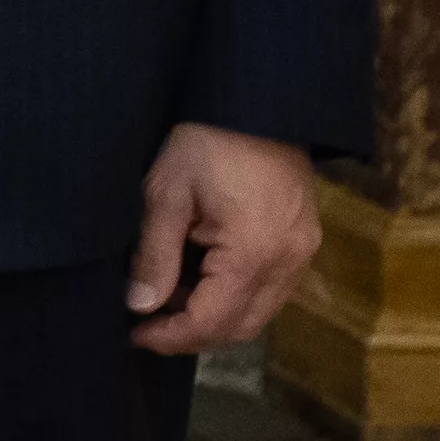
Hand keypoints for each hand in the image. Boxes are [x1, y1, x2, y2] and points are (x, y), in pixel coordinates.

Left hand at [128, 122, 319, 355]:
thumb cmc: (205, 141)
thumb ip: (155, 254)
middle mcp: (288, 263)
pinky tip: (198, 279)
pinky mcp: (304, 243)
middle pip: (241, 327)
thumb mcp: (166, 193)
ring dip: (214, 317)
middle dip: (192, 335)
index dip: (171, 336)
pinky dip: (234, 296)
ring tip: (166, 299)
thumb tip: (140, 305)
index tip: (135, 334)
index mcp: (254, 253)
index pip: (212, 321)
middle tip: (146, 325)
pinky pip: (270, 290)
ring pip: (259, 312)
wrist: (257, 104)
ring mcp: (302, 254)